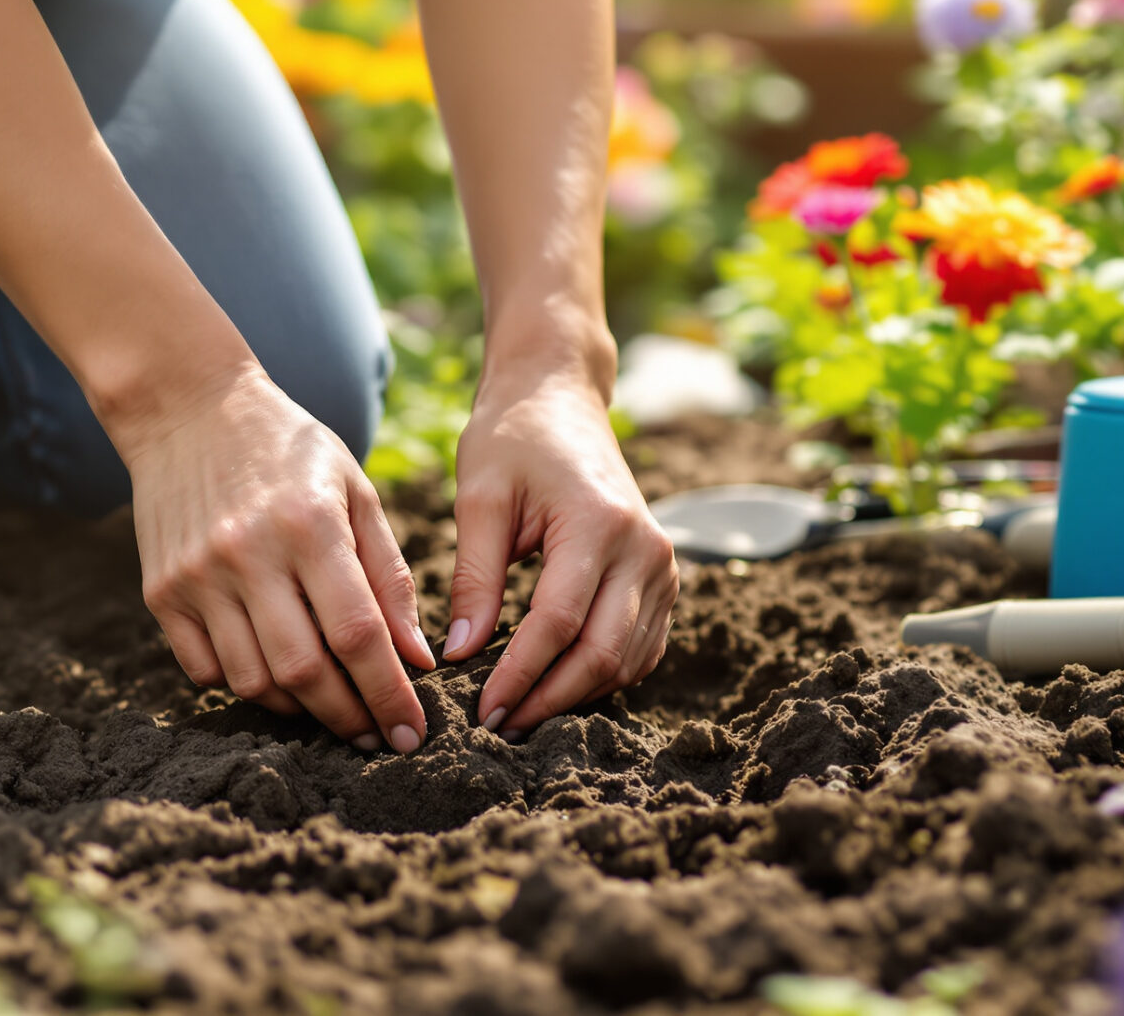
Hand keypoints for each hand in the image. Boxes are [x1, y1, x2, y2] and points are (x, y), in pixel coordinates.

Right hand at [123, 365, 436, 750]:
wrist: (188, 409)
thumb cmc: (289, 449)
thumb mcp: (354, 491)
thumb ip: (388, 574)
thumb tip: (415, 660)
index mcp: (309, 525)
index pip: (357, 634)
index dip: (388, 693)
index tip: (411, 734)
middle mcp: (248, 554)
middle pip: (304, 671)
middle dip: (348, 717)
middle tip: (375, 735)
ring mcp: (197, 576)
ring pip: (253, 681)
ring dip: (298, 709)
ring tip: (328, 704)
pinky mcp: (161, 591)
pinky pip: (205, 670)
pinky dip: (243, 686)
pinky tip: (272, 674)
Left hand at [443, 365, 676, 737]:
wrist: (560, 397)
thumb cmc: (512, 438)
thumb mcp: (480, 498)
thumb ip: (474, 577)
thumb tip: (461, 654)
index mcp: (598, 523)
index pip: (560, 623)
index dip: (520, 675)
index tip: (483, 712)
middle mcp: (645, 548)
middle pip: (602, 653)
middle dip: (549, 699)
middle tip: (499, 727)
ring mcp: (662, 564)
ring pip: (627, 659)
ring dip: (575, 694)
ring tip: (520, 713)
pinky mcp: (662, 577)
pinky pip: (641, 646)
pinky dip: (602, 674)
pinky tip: (556, 686)